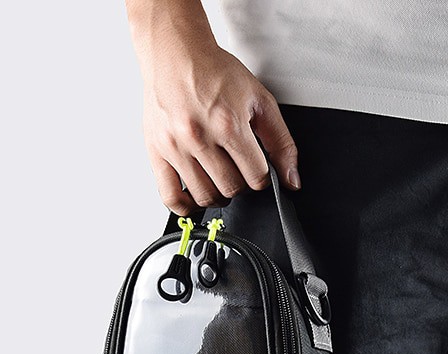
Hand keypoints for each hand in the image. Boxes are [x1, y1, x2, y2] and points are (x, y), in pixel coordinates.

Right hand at [128, 1, 299, 214]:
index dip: (261, 176)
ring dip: (218, 195)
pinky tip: (195, 199)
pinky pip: (169, 197)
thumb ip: (282, 143)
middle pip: (231, 189)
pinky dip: (185, 207)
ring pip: (205, 197)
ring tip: (219, 179)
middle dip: (241, 184)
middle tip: (237, 169)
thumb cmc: (215, 73)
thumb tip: (292, 180)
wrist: (175, 52)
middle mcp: (199, 136)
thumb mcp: (260, 101)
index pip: (256, 177)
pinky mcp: (156, 151)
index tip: (256, 167)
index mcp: (228, 124)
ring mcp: (175, 146)